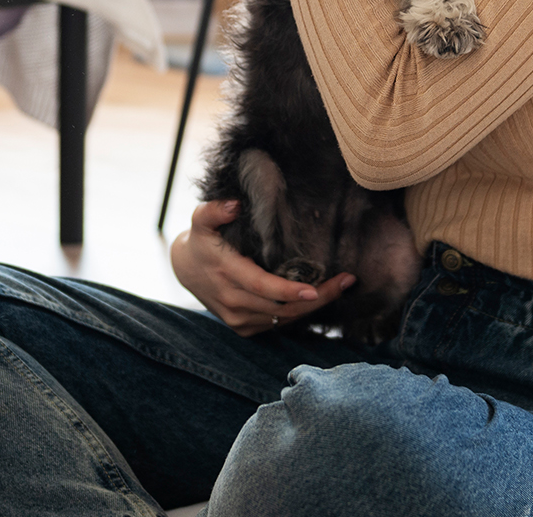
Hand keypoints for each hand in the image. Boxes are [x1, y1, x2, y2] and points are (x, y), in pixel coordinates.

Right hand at [170, 200, 354, 336]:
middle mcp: (233, 302)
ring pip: (283, 319)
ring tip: (341, 288)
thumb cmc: (202, 239)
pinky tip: (318, 298)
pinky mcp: (243, 328)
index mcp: (227, 274)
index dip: (289, 290)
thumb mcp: (201, 220)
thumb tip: (235, 204)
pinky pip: (277, 324)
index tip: (316, 288)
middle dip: (318, 298)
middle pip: (281, 307)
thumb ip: (215, 210)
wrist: (185, 269)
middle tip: (347, 282)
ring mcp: (238, 319)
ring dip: (313, 307)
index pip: (262, 287)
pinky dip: (298, 313)